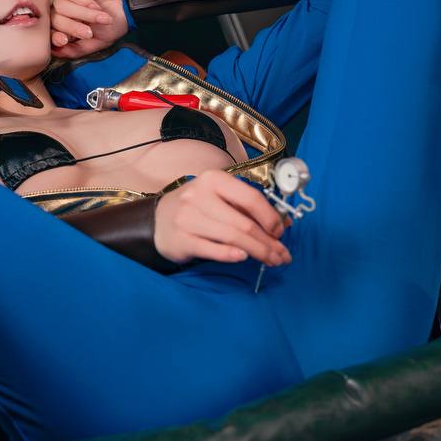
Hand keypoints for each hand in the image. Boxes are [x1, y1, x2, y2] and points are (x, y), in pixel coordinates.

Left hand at [50, 0, 128, 58]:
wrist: (130, 2)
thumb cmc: (116, 20)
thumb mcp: (98, 41)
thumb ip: (78, 49)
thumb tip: (57, 52)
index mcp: (68, 23)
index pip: (52, 31)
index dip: (55, 37)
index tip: (64, 41)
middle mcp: (64, 8)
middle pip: (55, 19)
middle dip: (72, 27)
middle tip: (88, 32)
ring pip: (61, 5)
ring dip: (82, 14)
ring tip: (100, 17)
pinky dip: (82, 1)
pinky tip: (95, 5)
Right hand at [154, 170, 291, 265]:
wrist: (157, 220)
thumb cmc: (197, 208)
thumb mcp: (221, 199)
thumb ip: (249, 208)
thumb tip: (283, 224)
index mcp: (214, 180)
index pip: (251, 198)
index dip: (271, 217)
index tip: (280, 232)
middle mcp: (200, 196)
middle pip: (244, 223)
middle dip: (268, 242)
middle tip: (282, 255)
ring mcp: (188, 219)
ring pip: (232, 238)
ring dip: (257, 252)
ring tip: (272, 260)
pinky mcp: (181, 240)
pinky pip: (212, 250)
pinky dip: (231, 254)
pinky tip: (243, 257)